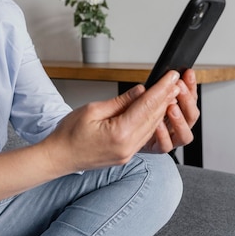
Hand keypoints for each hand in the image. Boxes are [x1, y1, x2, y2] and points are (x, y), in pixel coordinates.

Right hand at [40, 70, 180, 174]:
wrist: (59, 157)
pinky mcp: (126, 155)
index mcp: (120, 133)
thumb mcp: (92, 110)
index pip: (147, 106)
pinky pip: (144, 136)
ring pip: (152, 128)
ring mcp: (128, 153)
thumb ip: (120, 102)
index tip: (170, 77)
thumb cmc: (69, 134)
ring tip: (170, 94)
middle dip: (166, 98)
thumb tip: (140, 92)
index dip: (160, 89)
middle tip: (175, 82)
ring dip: (162, 110)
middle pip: (153, 118)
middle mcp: (128, 146)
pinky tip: (154, 111)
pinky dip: (151, 121)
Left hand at [142, 69, 199, 153]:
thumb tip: (163, 78)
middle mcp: (176, 127)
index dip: (191, 86)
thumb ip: (156, 90)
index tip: (187, 73)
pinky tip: (157, 124)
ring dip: (180, 120)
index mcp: (177, 113)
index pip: (190, 99)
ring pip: (185, 135)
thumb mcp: (145, 98)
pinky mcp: (156, 148)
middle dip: (188, 100)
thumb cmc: (134, 116)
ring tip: (171, 107)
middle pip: (192, 116)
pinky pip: (165, 145)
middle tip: (179, 88)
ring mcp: (169, 139)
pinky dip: (163, 135)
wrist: (122, 137)